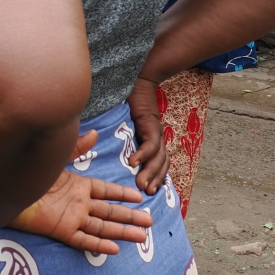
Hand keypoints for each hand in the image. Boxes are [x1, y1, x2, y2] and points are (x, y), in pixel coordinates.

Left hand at [7, 130, 151, 254]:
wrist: (5, 188)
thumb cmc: (28, 172)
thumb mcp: (57, 158)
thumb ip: (76, 148)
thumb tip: (94, 133)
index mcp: (77, 186)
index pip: (106, 191)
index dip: (122, 195)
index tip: (139, 197)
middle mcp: (78, 203)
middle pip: (109, 212)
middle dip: (129, 217)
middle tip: (149, 223)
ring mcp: (71, 217)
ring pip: (102, 227)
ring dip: (121, 232)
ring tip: (141, 237)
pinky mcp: (61, 229)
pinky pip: (83, 239)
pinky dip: (98, 244)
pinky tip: (114, 249)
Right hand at [125, 77, 169, 193]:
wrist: (137, 81)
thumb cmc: (128, 103)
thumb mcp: (126, 126)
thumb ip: (125, 140)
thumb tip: (112, 153)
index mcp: (153, 139)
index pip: (160, 162)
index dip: (158, 176)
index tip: (150, 191)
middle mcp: (157, 137)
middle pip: (162, 163)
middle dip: (156, 179)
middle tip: (147, 193)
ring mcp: (155, 130)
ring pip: (158, 156)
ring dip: (150, 171)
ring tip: (141, 184)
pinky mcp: (150, 123)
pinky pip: (150, 143)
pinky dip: (143, 154)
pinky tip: (134, 163)